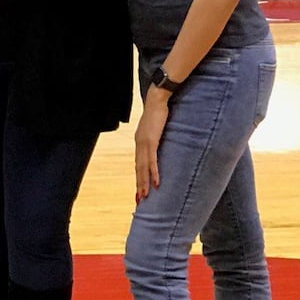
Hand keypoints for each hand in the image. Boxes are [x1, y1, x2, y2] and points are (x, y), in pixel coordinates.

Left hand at [134, 88, 169, 202]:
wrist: (157, 99)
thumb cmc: (158, 112)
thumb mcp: (156, 128)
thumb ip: (156, 137)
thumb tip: (160, 144)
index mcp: (140, 141)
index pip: (139, 163)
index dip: (139, 177)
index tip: (139, 189)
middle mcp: (139, 144)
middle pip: (139, 168)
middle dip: (139, 185)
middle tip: (140, 200)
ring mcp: (144, 143)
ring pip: (143, 168)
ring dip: (144, 183)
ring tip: (145, 196)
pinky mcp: (151, 141)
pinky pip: (152, 160)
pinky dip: (153, 173)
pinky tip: (155, 183)